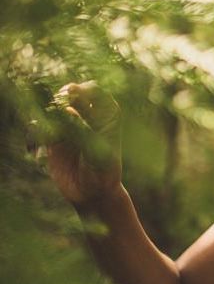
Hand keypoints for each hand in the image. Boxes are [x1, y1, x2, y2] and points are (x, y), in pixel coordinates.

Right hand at [47, 81, 121, 205]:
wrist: (92, 194)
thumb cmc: (103, 173)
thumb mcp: (98, 154)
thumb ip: (84, 132)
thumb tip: (67, 110)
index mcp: (107, 113)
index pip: (94, 90)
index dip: (80, 89)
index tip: (69, 94)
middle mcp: (89, 115)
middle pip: (70, 93)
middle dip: (60, 98)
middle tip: (54, 109)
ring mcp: (70, 124)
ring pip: (53, 107)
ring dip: (46, 113)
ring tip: (50, 133)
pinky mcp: (54, 137)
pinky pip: (40, 125)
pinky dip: (36, 129)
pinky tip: (40, 142)